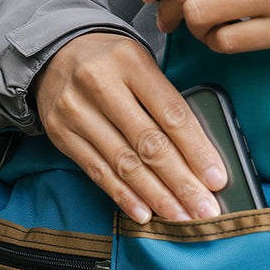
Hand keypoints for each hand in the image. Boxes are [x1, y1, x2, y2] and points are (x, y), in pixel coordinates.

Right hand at [29, 32, 226, 223]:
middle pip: (149, 143)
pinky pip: (97, 172)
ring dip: (156, 195)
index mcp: (131, 62)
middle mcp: (100, 85)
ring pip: (124, 163)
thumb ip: (165, 101)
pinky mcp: (61, 134)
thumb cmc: (111, 62)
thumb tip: (199, 157)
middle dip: (181, 182)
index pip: (172, 114)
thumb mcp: (141, 64)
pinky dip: (123, 195)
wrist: (53, 53)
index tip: (216, 178)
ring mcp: (76, 111)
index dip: (197, 150)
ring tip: (180, 216)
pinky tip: (144, 212)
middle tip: (204, 208)